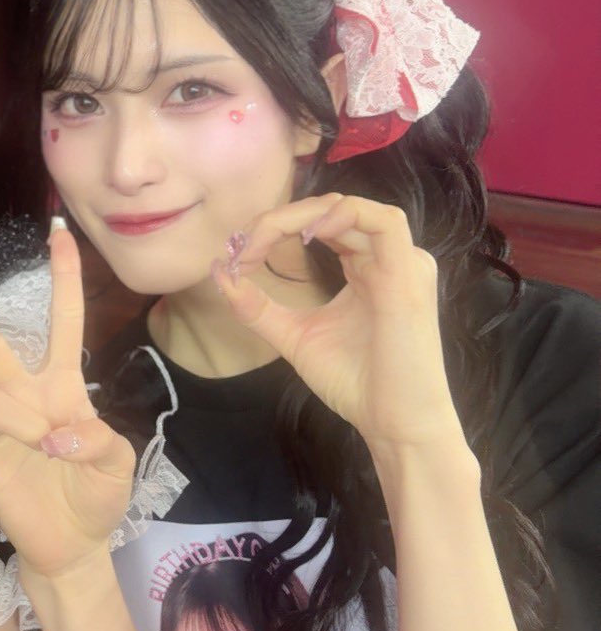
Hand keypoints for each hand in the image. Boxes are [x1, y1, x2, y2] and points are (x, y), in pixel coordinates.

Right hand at [0, 225, 134, 577]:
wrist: (71, 547)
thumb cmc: (97, 498)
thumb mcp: (118, 466)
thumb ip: (98, 441)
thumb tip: (55, 436)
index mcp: (64, 385)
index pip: (63, 321)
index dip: (64, 279)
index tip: (60, 234)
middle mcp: (23, 393)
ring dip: (11, 418)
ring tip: (40, 452)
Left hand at [214, 192, 462, 450]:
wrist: (393, 422)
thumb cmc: (354, 382)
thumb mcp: (294, 336)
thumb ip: (258, 307)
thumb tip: (220, 271)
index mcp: (364, 268)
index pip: (319, 226)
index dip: (274, 229)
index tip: (237, 256)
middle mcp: (385, 258)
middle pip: (330, 210)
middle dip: (279, 220)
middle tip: (242, 245)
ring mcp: (402, 261)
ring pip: (352, 208)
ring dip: (303, 214)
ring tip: (266, 237)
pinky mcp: (410, 272)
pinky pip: (384, 222)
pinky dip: (344, 217)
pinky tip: (309, 235)